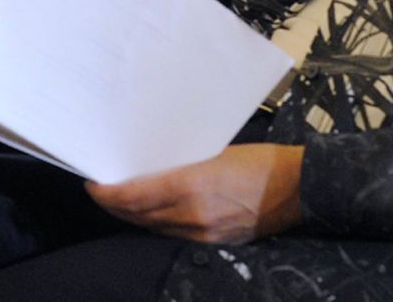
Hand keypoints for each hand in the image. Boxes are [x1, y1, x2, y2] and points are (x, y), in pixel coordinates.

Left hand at [86, 144, 303, 244]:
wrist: (299, 188)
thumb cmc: (259, 160)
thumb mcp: (213, 151)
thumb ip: (181, 162)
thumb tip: (152, 163)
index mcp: (190, 186)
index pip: (134, 196)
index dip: (108, 194)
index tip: (92, 184)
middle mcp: (193, 215)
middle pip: (140, 216)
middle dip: (115, 206)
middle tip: (100, 191)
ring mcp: (205, 233)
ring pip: (155, 228)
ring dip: (134, 217)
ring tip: (120, 202)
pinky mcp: (216, 242)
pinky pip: (176, 236)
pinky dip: (158, 225)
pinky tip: (152, 214)